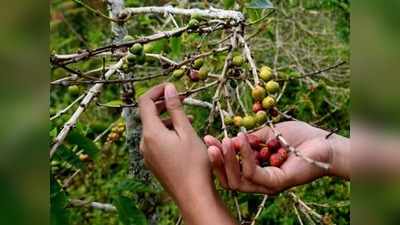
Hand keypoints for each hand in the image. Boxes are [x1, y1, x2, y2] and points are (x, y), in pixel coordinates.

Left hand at [138, 83, 237, 224]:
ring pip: (153, 129)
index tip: (171, 86)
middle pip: (148, 115)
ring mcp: (147, 155)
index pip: (145, 102)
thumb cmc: (194, 163)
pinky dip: (166, 132)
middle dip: (163, 104)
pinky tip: (182, 135)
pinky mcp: (153, 163)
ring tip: (187, 118)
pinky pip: (155, 141)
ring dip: (167, 119)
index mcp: (151, 133)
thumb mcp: (186, 132)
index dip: (156, 90)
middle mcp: (144, 143)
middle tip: (182, 99)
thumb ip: (176, 109)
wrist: (193, 195)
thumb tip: (169, 88)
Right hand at [204, 121, 346, 194]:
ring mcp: (268, 185)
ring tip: (224, 141)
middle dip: (217, 162)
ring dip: (228, 160)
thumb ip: (248, 140)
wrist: (323, 142)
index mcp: (256, 171)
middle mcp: (260, 182)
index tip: (207, 138)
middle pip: (229, 180)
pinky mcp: (276, 183)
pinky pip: (253, 173)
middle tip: (210, 143)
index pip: (230, 170)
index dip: (217, 156)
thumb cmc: (297, 138)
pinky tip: (241, 140)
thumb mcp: (266, 135)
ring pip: (238, 180)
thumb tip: (227, 139)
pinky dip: (245, 156)